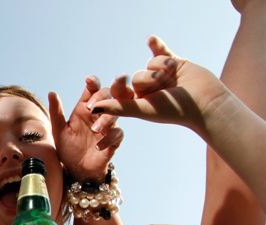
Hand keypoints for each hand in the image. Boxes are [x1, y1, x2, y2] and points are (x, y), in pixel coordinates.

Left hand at [50, 76, 123, 180]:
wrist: (76, 170)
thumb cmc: (68, 148)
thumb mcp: (58, 130)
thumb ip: (56, 112)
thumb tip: (51, 92)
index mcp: (84, 109)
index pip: (92, 90)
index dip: (93, 82)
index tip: (89, 80)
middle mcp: (97, 115)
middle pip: (108, 96)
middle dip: (102, 97)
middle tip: (91, 107)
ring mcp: (107, 127)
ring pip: (115, 113)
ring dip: (105, 119)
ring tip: (94, 129)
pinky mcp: (113, 140)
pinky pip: (118, 134)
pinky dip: (109, 138)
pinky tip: (99, 146)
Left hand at [91, 36, 229, 136]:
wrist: (206, 102)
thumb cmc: (175, 111)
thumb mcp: (143, 109)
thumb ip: (118, 107)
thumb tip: (92, 109)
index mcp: (138, 102)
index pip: (120, 91)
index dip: (118, 87)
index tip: (118, 81)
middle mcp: (147, 89)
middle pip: (136, 76)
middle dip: (149, 80)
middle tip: (162, 89)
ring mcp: (160, 75)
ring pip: (149, 64)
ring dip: (161, 70)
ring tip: (174, 81)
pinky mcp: (173, 62)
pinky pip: (160, 50)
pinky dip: (156, 44)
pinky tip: (150, 39)